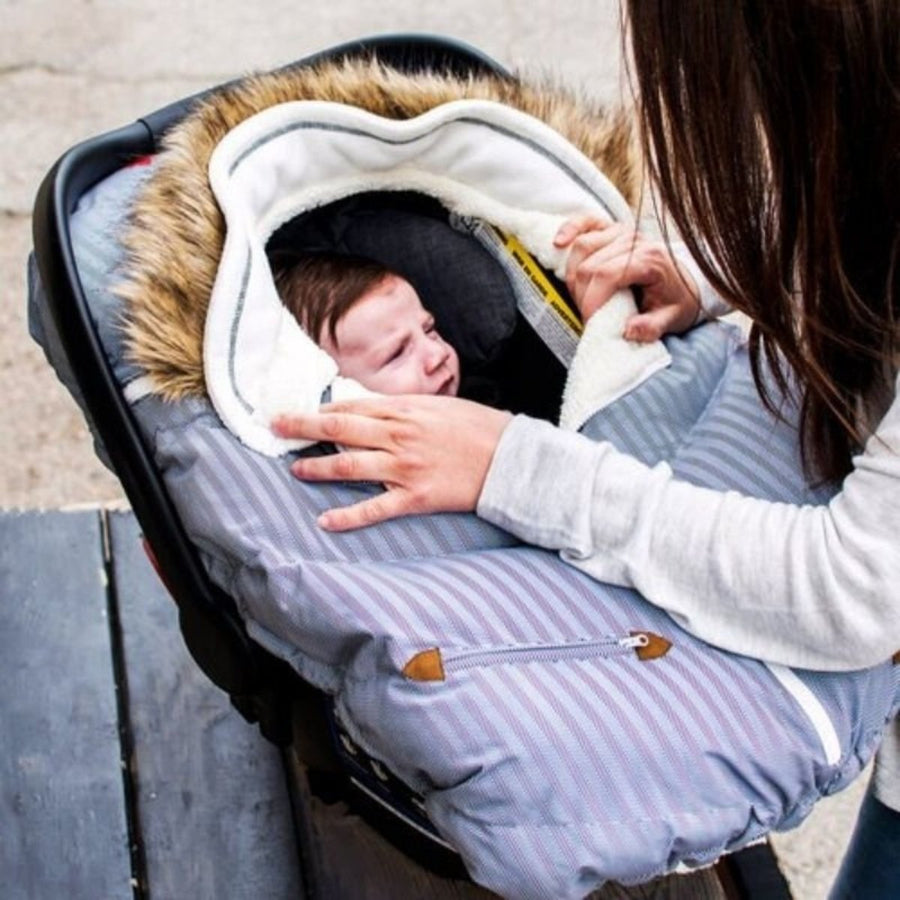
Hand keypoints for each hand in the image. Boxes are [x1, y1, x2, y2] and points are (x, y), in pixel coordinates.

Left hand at [272, 395, 511, 531]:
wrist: (511, 458)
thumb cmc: (480, 428)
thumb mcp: (441, 405)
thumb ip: (405, 408)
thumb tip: (374, 410)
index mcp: (406, 410)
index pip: (352, 407)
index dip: (320, 409)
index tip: (299, 410)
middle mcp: (399, 436)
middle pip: (339, 430)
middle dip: (303, 426)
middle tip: (275, 426)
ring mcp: (405, 468)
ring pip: (349, 467)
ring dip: (317, 468)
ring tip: (295, 469)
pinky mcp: (415, 497)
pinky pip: (374, 509)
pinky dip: (348, 517)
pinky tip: (325, 521)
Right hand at [554, 215, 700, 340]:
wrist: (687, 282)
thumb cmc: (676, 301)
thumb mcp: (672, 319)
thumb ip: (652, 327)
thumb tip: (629, 330)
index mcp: (650, 260)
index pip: (607, 275)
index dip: (591, 299)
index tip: (589, 321)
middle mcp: (635, 240)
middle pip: (590, 265)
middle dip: (581, 294)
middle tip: (587, 315)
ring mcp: (622, 231)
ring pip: (582, 247)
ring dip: (573, 276)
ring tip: (581, 297)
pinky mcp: (612, 228)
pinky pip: (585, 223)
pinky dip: (569, 230)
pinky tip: (558, 243)